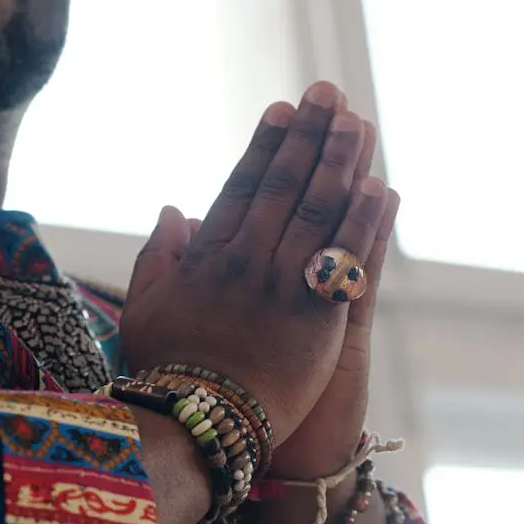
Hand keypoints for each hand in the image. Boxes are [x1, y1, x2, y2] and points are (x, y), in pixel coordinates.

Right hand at [120, 82, 393, 445]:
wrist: (196, 429)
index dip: (264, 147)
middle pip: (283, 187)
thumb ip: (159, 256)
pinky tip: (380, 186)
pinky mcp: (317, 321)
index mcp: (205, 259)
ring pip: (317, 212)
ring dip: (340, 162)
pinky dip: (363, 222)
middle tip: (328, 93)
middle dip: (307, 136)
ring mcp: (281, 289)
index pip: (240, 187)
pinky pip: (345, 260)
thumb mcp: (143, 309)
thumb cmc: (164, 373)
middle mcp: (244, 263)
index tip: (281, 111)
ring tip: (359, 122)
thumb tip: (175, 209)